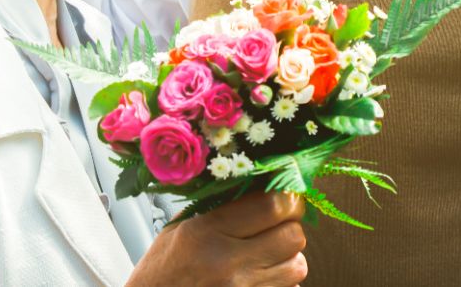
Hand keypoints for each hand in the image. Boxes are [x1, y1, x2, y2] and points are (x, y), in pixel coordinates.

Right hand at [127, 192, 307, 286]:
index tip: (284, 193)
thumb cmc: (163, 268)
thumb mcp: (181, 227)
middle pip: (293, 236)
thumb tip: (262, 183)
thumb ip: (221, 206)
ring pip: (297, 266)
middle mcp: (228, 263)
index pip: (272, 205)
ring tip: (269, 250)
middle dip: (291, 225)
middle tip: (279, 221)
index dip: (287, 196)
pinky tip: (261, 274)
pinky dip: (281, 280)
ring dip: (289, 255)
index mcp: (206, 232)